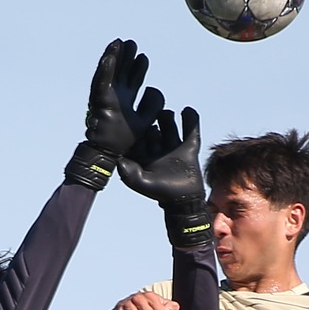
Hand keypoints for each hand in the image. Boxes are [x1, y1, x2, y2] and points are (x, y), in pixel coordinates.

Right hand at [66, 38, 150, 188]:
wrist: (108, 152)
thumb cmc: (124, 139)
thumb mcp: (145, 120)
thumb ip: (152, 105)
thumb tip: (156, 91)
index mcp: (125, 100)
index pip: (133, 80)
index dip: (138, 68)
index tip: (144, 57)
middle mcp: (115, 96)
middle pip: (121, 72)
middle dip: (126, 58)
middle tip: (131, 44)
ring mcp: (106, 96)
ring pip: (110, 72)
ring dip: (114, 57)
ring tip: (119, 42)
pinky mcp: (100, 100)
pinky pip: (102, 81)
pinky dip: (105, 69)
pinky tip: (110, 56)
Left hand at [118, 104, 214, 246]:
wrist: (185, 201)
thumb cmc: (160, 193)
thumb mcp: (141, 182)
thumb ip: (128, 173)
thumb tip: (118, 160)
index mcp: (144, 154)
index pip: (138, 136)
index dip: (134, 127)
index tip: (130, 117)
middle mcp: (157, 148)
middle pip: (153, 128)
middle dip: (150, 118)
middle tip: (146, 108)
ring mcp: (173, 146)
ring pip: (169, 126)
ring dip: (167, 116)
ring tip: (164, 112)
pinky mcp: (189, 147)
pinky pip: (190, 130)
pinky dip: (190, 120)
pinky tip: (186, 110)